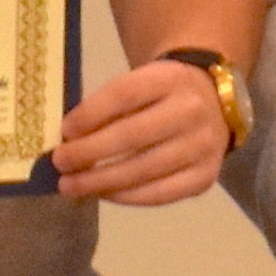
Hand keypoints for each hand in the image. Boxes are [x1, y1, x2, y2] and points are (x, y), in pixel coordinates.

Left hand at [48, 52, 232, 207]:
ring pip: (145, 170)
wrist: (215, 104)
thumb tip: (69, 140)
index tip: (64, 131)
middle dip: (90, 153)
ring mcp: (203, 146)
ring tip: (72, 186)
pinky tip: (104, 194)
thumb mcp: (141, 84)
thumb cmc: (162, 95)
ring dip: (102, 181)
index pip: (125, 95)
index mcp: (170, 78)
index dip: (91, 114)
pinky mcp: (206, 177)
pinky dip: (127, 197)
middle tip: (60, 164)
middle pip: (132, 136)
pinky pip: (161, 194)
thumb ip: (109, 106)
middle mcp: (191, 111)